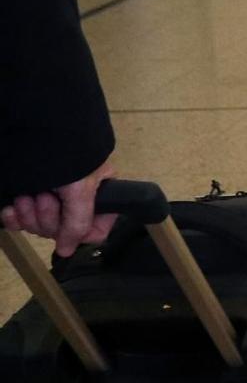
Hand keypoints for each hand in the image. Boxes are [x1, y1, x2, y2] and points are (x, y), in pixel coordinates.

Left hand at [3, 158, 117, 257]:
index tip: (67, 228)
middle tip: (44, 199)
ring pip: (39, 225)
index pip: (94, 228)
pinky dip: (15, 216)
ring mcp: (50, 199)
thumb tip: (67, 251)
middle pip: (62, 230)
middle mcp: (75, 199)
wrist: (38, 132)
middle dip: (48, 218)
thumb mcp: (82, 189)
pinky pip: (20, 220)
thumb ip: (79, 223)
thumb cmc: (70, 157)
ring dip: (30, 214)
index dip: (78, 233)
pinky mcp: (27, 197)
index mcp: (98, 194)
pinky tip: (13, 207)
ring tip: (28, 195)